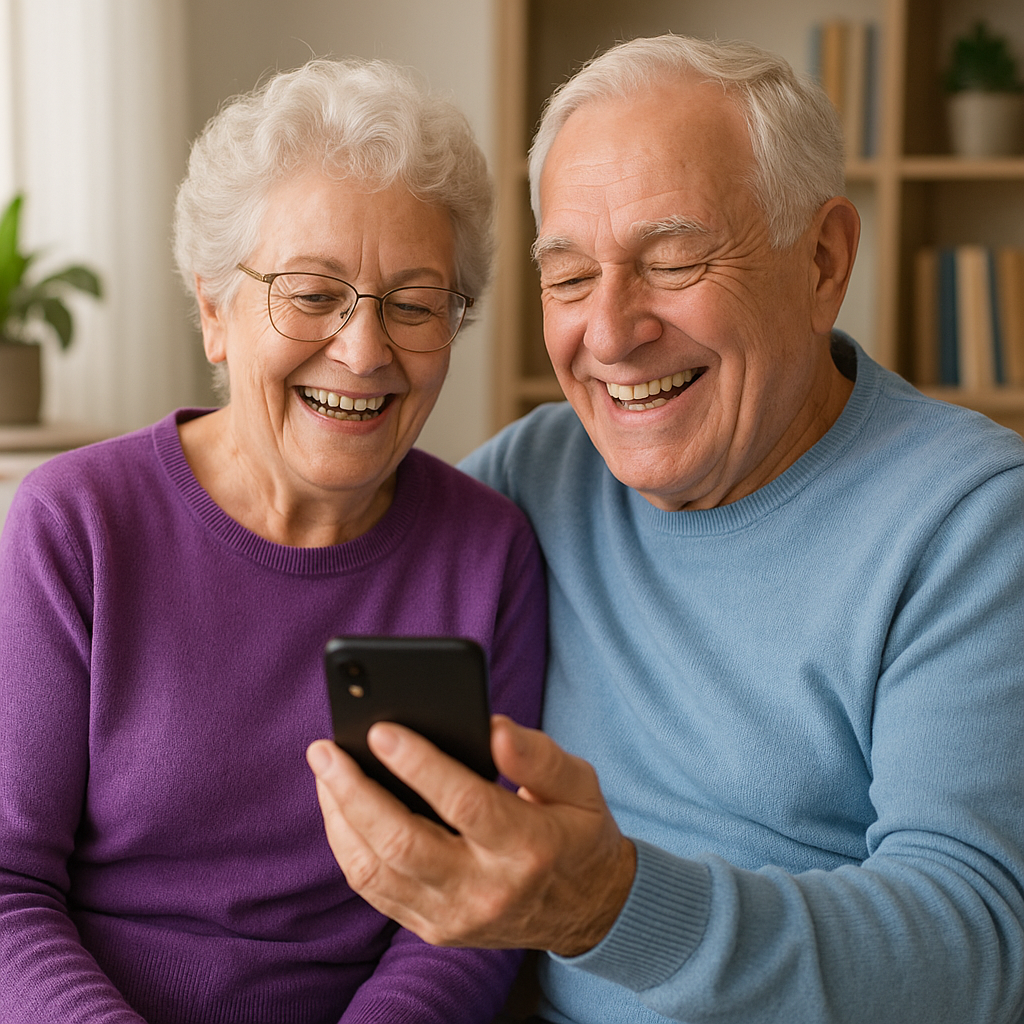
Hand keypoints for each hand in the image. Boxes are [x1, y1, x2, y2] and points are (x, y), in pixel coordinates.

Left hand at [306, 715, 635, 956]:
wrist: (588, 910)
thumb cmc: (577, 832)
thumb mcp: (579, 784)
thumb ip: (538, 755)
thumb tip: (493, 727)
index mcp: (529, 847)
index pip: (464, 802)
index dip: (419, 764)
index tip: (381, 729)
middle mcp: (487, 890)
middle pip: (403, 842)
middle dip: (355, 791)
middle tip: (326, 749)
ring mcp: (454, 917)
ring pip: (376, 871)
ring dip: (340, 818)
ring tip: (325, 771)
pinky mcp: (433, 929)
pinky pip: (375, 890)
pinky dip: (348, 847)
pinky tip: (339, 808)